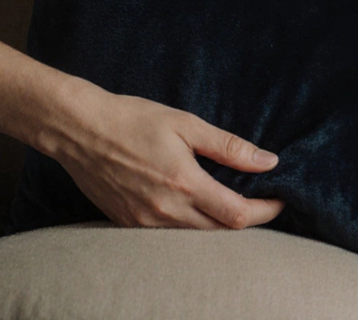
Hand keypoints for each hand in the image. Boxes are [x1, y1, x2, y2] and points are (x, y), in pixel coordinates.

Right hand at [51, 87, 284, 229]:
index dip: (266, 211)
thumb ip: (229, 147)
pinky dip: (191, 226)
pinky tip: (199, 208)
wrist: (78, 130)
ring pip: (195, 237)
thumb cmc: (133, 120)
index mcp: (184, 183)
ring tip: (235, 204)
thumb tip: (268, 161)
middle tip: (263, 202)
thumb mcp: (186, 124)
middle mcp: (165, 210)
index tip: (280, 200)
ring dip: (220, 226)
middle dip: (248, 220)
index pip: (238, 214)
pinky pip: (169, 235)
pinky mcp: (127, 224)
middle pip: (220, 232)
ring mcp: (144, 222)